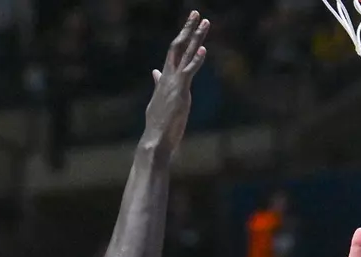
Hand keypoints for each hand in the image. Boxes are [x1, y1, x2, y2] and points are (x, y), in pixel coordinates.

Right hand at [144, 12, 208, 154]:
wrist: (156, 139)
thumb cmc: (159, 122)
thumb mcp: (159, 98)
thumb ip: (158, 83)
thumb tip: (155, 72)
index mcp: (165, 77)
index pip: (173, 51)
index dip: (182, 36)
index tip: (190, 24)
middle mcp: (168, 76)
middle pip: (178, 46)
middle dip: (188, 29)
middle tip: (197, 13)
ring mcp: (174, 82)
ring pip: (185, 54)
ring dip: (196, 37)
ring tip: (205, 22)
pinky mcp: (180, 91)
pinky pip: (189, 72)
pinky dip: (196, 60)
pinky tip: (203, 50)